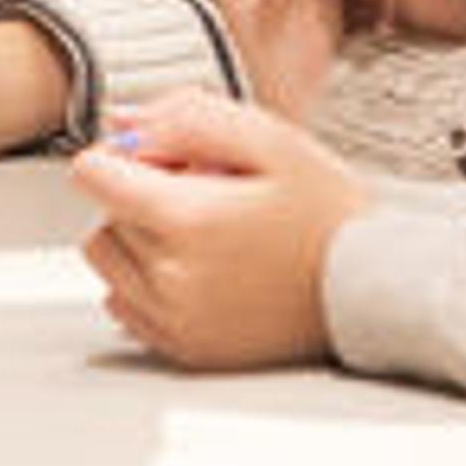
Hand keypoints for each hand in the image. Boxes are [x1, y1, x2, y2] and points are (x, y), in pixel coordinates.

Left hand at [70, 92, 369, 369]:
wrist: (374, 288)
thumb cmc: (328, 214)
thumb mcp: (270, 139)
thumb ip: (187, 117)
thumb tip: (122, 121)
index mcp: (186, 220)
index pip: (91, 173)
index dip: (126, 154)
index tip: (168, 159)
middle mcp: (171, 278)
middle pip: (101, 216)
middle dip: (139, 196)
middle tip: (205, 195)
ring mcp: (176, 320)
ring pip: (108, 261)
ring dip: (137, 240)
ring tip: (201, 234)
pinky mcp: (185, 348)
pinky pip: (125, 305)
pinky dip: (147, 282)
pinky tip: (199, 268)